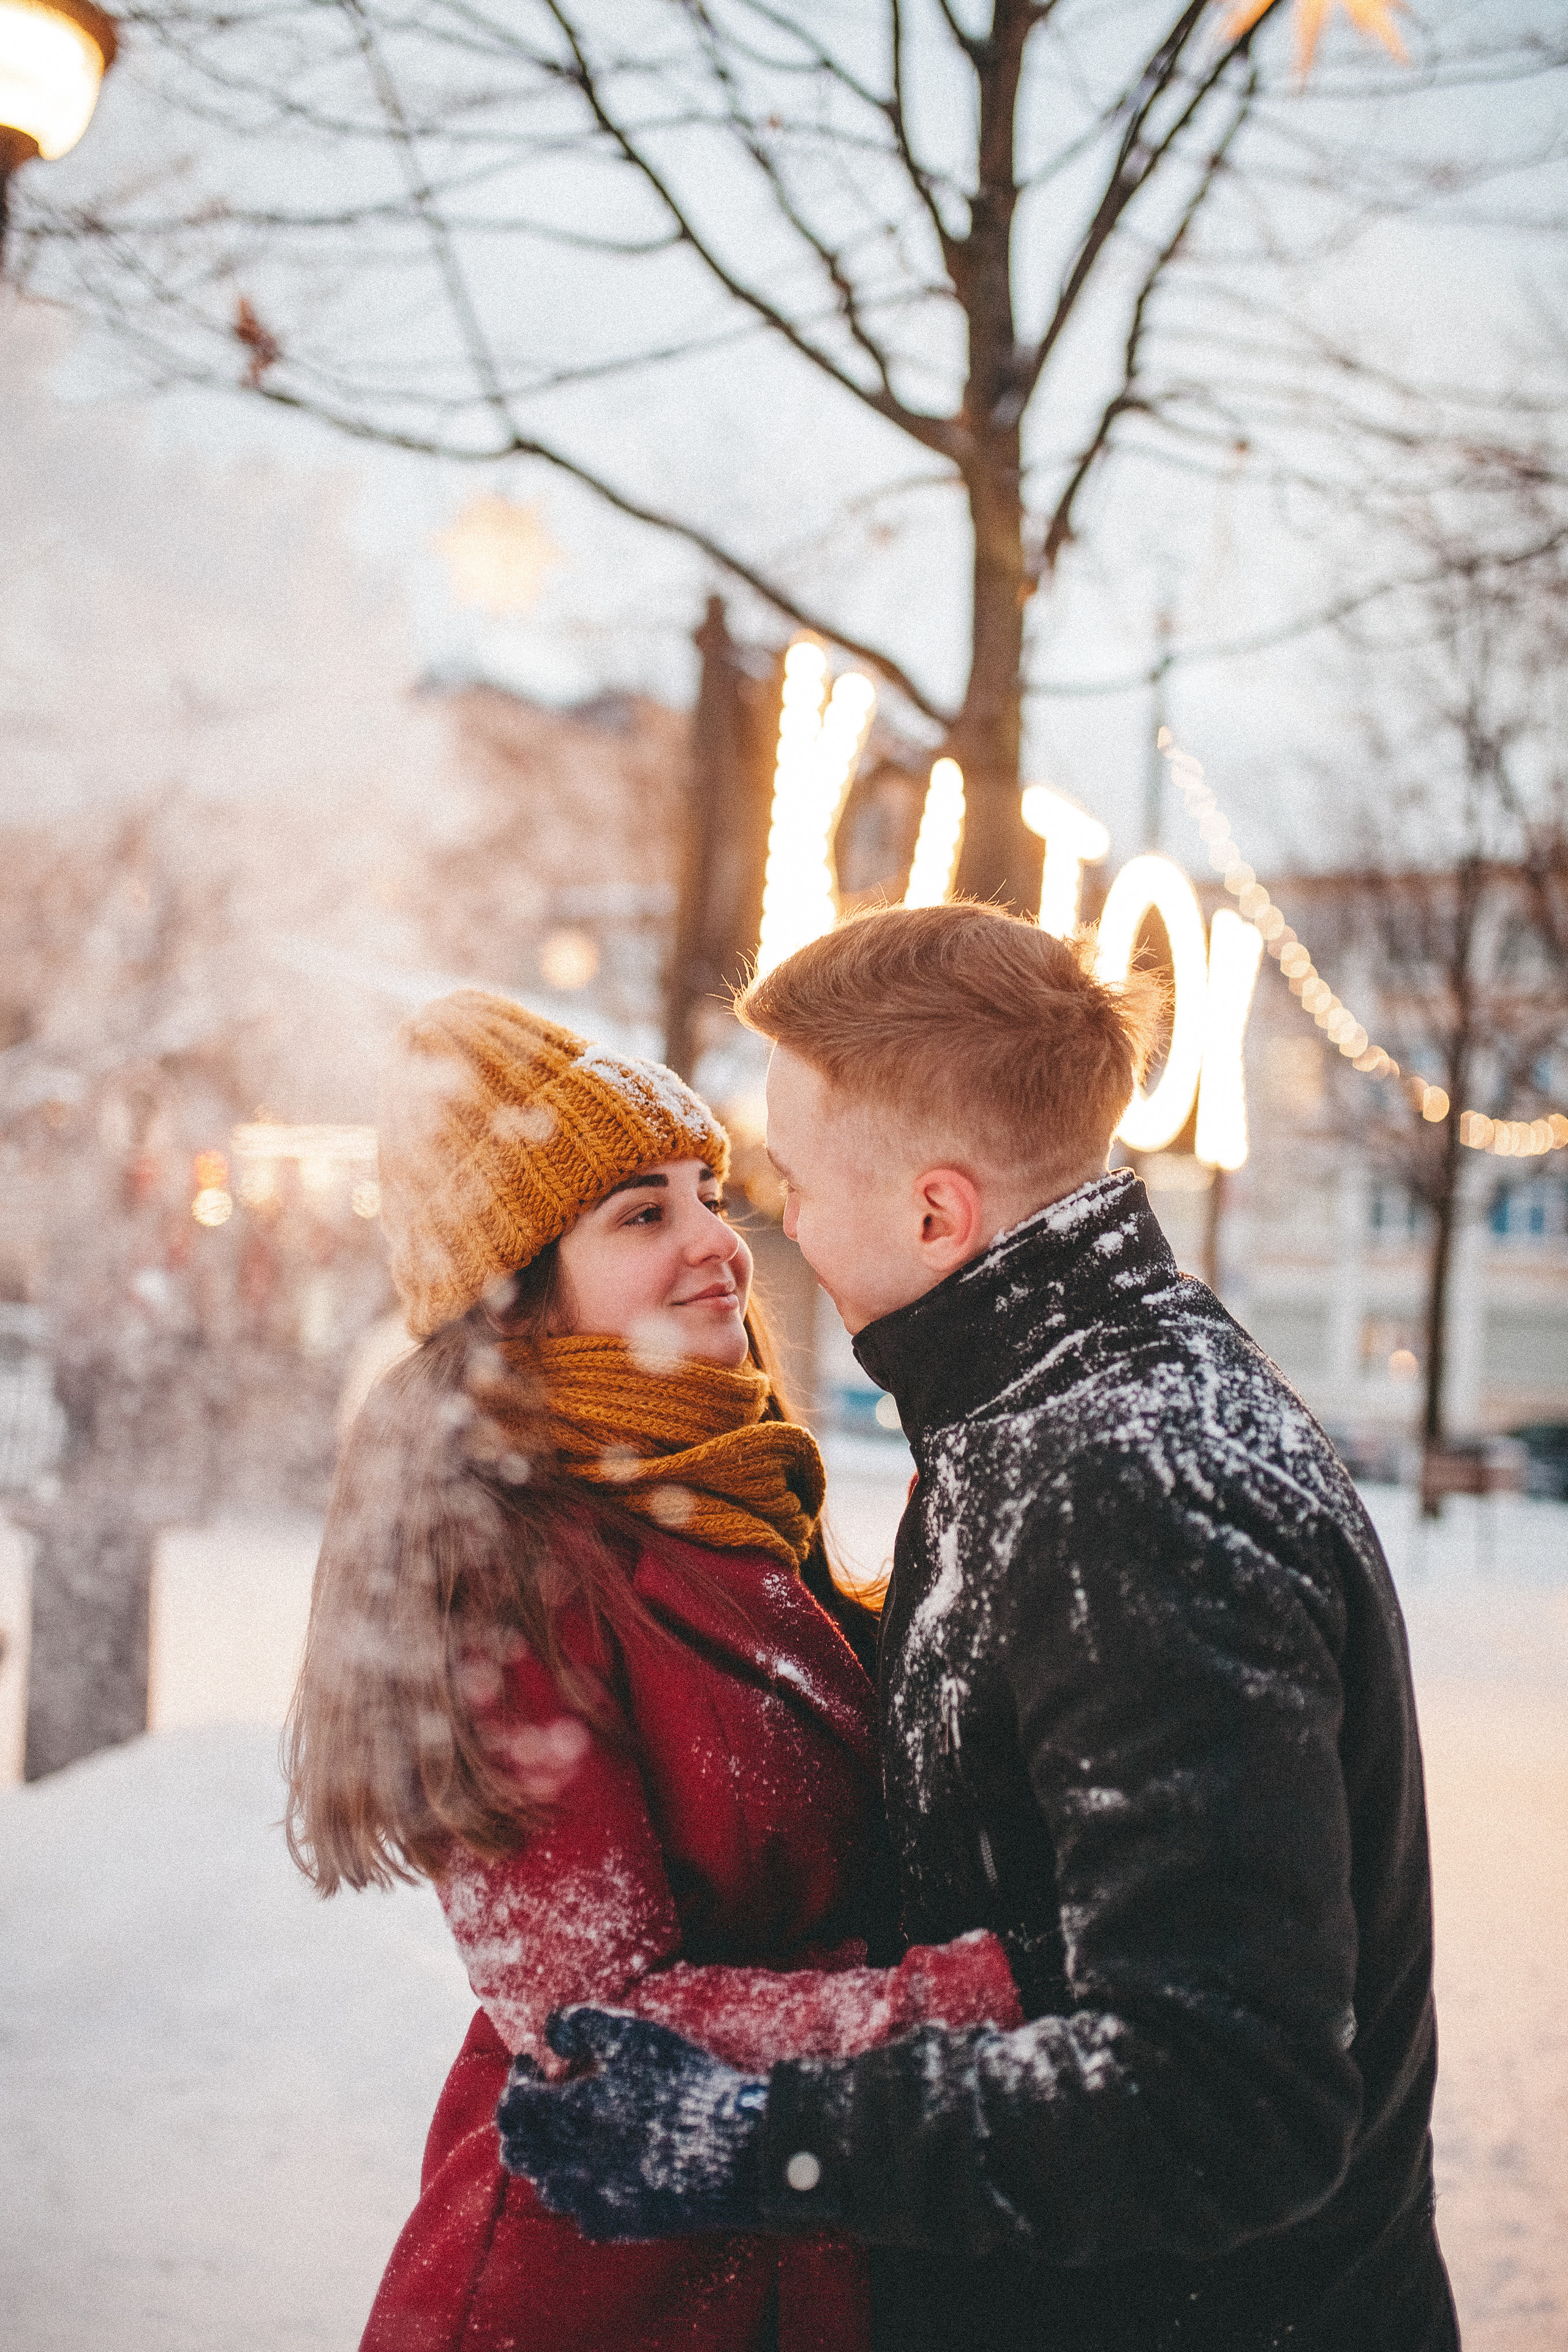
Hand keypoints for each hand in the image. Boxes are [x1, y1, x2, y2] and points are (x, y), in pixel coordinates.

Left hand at [495, 2007, 768, 2241]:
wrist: (731, 2150)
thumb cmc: (681, 2084)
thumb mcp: (631, 2035)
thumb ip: (580, 2024)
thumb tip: (550, 2031)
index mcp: (565, 2116)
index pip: (510, 2106)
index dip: (516, 2080)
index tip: (533, 2064)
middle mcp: (567, 2164)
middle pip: (516, 2151)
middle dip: (522, 2122)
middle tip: (541, 2101)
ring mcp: (590, 2200)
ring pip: (544, 2185)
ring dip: (546, 2157)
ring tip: (570, 2134)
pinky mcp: (617, 2225)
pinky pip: (579, 2214)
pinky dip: (578, 2191)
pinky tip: (599, 2172)